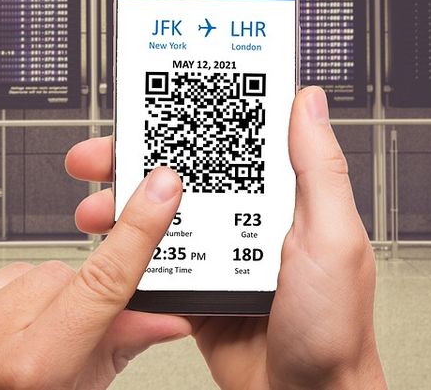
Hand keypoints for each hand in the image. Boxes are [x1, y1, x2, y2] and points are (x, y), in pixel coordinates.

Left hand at [0, 167, 191, 389]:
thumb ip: (116, 351)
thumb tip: (163, 317)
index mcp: (29, 371)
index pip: (100, 284)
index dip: (136, 233)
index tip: (158, 191)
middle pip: (63, 276)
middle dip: (79, 301)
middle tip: (76, 341)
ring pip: (24, 274)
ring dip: (39, 302)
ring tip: (30, 349)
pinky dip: (3, 306)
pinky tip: (0, 341)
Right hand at [68, 87, 385, 389]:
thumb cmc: (336, 331)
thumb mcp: (334, 238)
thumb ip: (318, 170)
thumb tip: (307, 102)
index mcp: (286, 200)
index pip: (234, 141)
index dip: (194, 117)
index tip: (157, 100)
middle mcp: (249, 223)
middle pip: (185, 175)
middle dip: (137, 160)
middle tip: (99, 155)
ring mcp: (220, 258)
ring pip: (162, 218)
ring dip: (122, 208)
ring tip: (94, 208)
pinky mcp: (196, 293)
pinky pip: (155, 266)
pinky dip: (128, 255)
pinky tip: (109, 246)